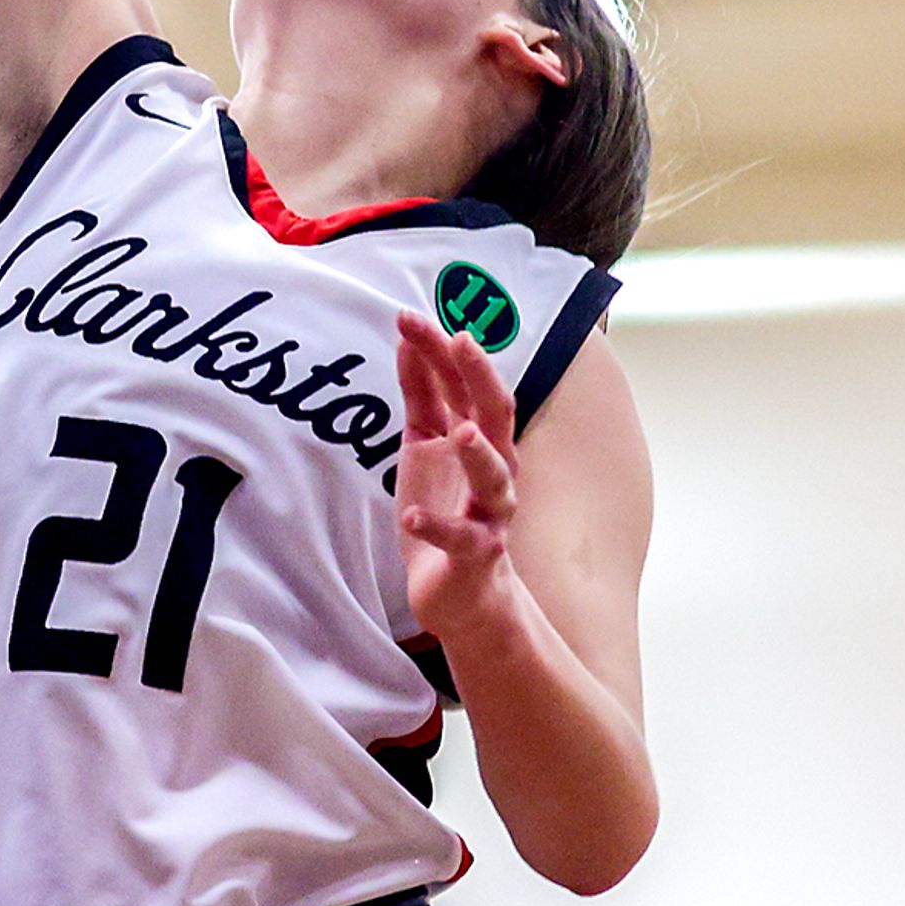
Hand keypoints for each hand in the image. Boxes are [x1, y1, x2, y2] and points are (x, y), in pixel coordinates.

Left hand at [396, 309, 523, 641]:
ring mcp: (490, 513)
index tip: (408, 316)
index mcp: (480, 438)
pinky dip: (438, 527)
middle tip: (460, 340)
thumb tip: (409, 338)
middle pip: (495, 416)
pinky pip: (462, 539)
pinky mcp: (477, 554)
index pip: (466, 383)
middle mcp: (495, 470)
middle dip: (480, 377)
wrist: (461, 590)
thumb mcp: (425, 442)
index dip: (439, 350)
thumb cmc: (446, 505)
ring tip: (459, 431)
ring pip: (495, 479)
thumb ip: (422, 394)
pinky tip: (413, 517)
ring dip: (478, 454)